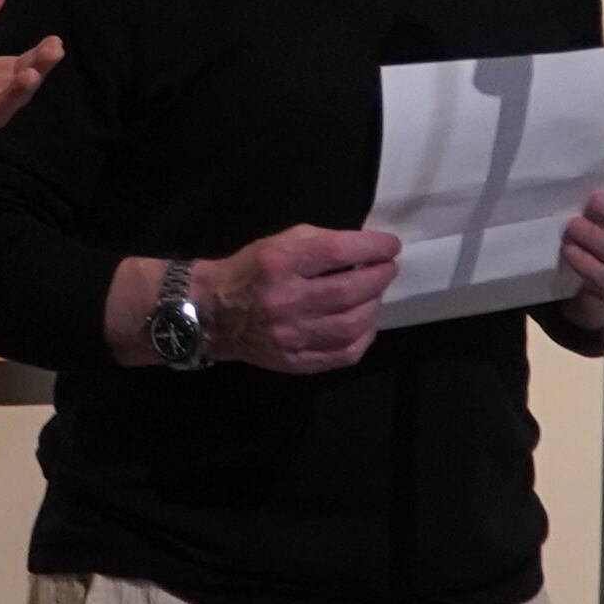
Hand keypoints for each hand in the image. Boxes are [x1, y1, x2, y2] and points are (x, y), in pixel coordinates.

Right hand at [201, 225, 401, 373]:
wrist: (213, 314)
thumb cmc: (251, 270)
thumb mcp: (279, 242)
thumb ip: (322, 242)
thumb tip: (366, 247)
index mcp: (280, 264)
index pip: (336, 252)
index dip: (372, 247)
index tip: (391, 245)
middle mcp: (285, 301)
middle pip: (348, 291)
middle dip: (379, 277)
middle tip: (388, 269)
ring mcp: (290, 336)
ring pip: (351, 325)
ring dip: (374, 306)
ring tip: (375, 294)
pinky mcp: (295, 361)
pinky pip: (343, 354)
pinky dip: (364, 337)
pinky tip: (364, 323)